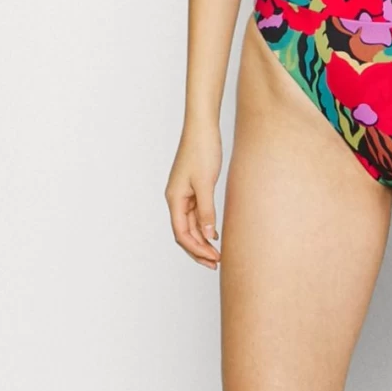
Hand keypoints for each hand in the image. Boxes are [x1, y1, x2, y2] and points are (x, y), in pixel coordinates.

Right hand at [166, 123, 223, 268]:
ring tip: (217, 254)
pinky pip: (196, 214)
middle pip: (184, 233)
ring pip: (190, 225)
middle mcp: (176, 199)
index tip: (212, 259)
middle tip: (216, 263)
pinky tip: (215, 234)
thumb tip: (207, 235)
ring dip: (202, 240)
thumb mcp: (205, 183)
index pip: (181, 233)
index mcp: (174, 198)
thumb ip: (206, 211)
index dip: (196, 249)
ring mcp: (184, 194)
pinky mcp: (193, 188)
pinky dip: (204, 227)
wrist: (202, 127)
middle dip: (198, 250)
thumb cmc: (202, 150)